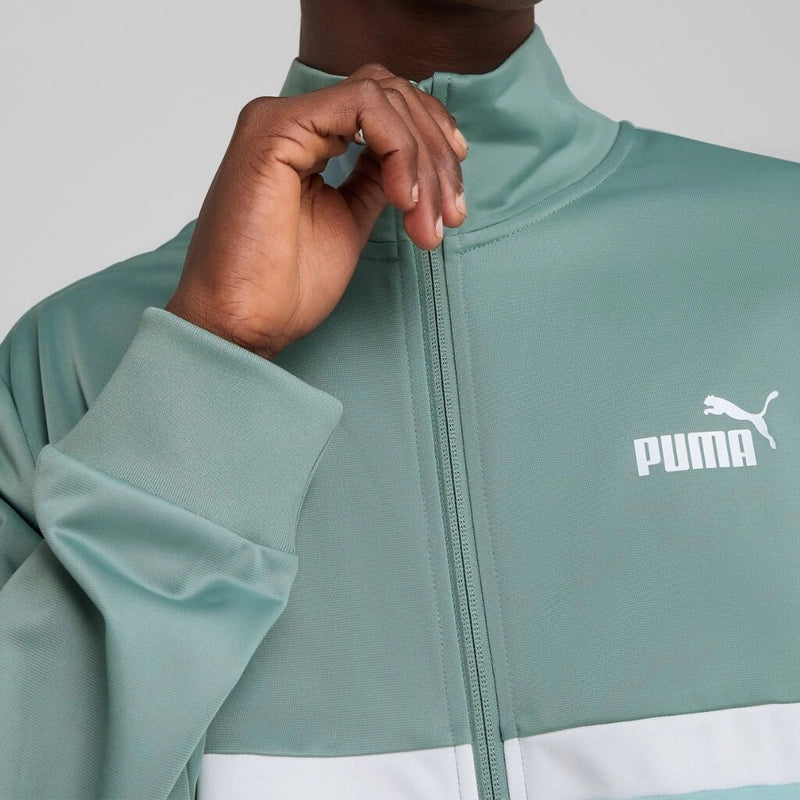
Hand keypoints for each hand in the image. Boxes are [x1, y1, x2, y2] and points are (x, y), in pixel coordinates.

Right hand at [165, 63, 468, 360]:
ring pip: (382, 96)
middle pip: (390, 95)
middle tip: (452, 214)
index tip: (452, 196)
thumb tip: (411, 163)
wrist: (241, 323)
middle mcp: (292, 121)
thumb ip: (373, 181)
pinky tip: (404, 198)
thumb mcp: (349, 222)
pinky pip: (362, 107)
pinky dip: (399, 149)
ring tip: (430, 220)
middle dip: (436, 153)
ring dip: (424, 158)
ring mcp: (280, 120)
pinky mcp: (276, 129)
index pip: (382, 107)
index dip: (430, 141)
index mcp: (305, 140)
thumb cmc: (284, 287)